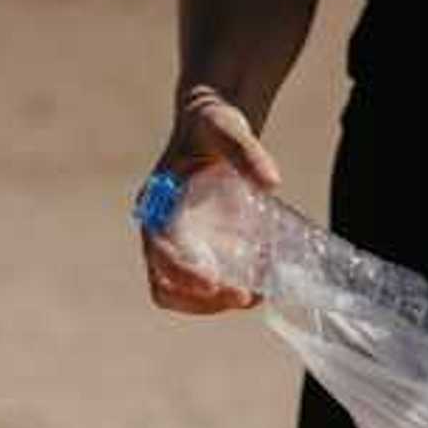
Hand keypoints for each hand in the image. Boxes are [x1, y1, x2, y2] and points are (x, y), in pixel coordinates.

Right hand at [141, 85, 281, 314]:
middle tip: (244, 296)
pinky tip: (262, 283)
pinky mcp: (202, 251)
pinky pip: (210, 285)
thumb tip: (272, 181)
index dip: (181, 271)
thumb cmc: (213, 124)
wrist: (214, 126)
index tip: (212, 284)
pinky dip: (232, 291)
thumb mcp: (226, 128)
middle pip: (165, 285)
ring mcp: (181, 245)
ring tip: (257, 295)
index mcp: (156, 203)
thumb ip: (246, 151)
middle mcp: (161, 230)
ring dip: (216, 304)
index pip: (157, 250)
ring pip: (183, 294)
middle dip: (200, 300)